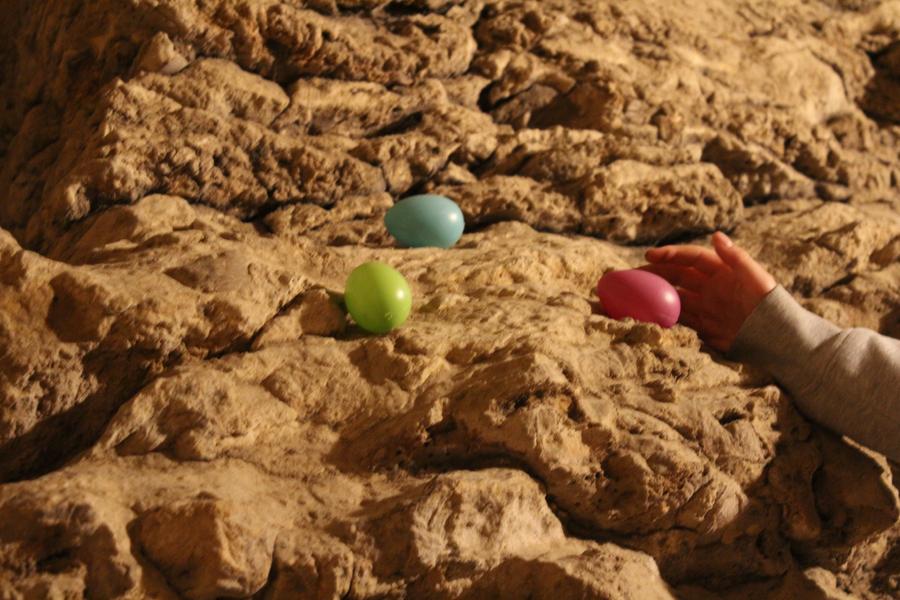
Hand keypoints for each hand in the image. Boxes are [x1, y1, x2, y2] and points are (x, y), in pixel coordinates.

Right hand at [642, 232, 776, 351]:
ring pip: (675, 297)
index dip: (670, 254)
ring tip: (633, 294)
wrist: (777, 339)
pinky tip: (650, 315)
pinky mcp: (705, 327)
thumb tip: (716, 235)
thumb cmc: (770, 305)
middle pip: (678, 276)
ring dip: (655, 294)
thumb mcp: (756, 278)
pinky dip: (665, 315)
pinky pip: (680, 319)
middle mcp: (710, 287)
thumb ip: (736, 257)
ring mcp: (706, 307)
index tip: (649, 255)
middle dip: (655, 273)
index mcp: (721, 271)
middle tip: (631, 275)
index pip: (690, 258)